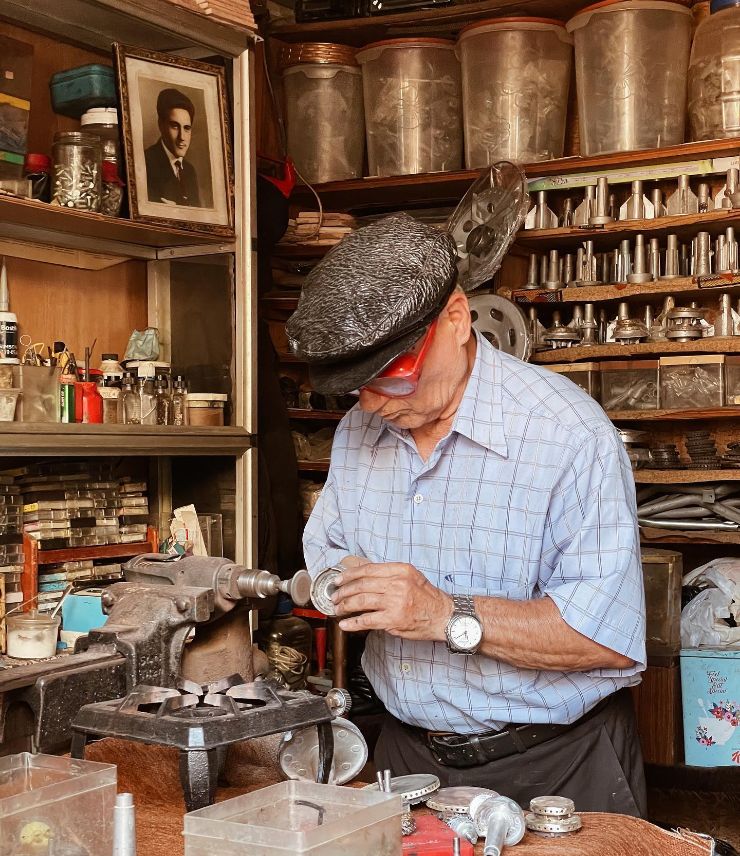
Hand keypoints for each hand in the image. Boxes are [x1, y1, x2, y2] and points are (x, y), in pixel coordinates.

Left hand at [332, 561, 452, 640]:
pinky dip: (353, 623)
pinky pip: (367, 620)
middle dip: (344, 591)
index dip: (349, 575)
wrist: (444, 616)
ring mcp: (395, 602)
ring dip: (345, 606)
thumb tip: (363, 576)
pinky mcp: (394, 619)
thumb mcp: (411, 577)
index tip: (339, 580)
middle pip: (362, 585)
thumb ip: (390, 575)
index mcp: (401, 570)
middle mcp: (398, 583)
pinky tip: (345, 625)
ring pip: (361, 601)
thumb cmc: (427, 598)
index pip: (368, 569)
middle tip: (335, 596)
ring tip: (338, 609)